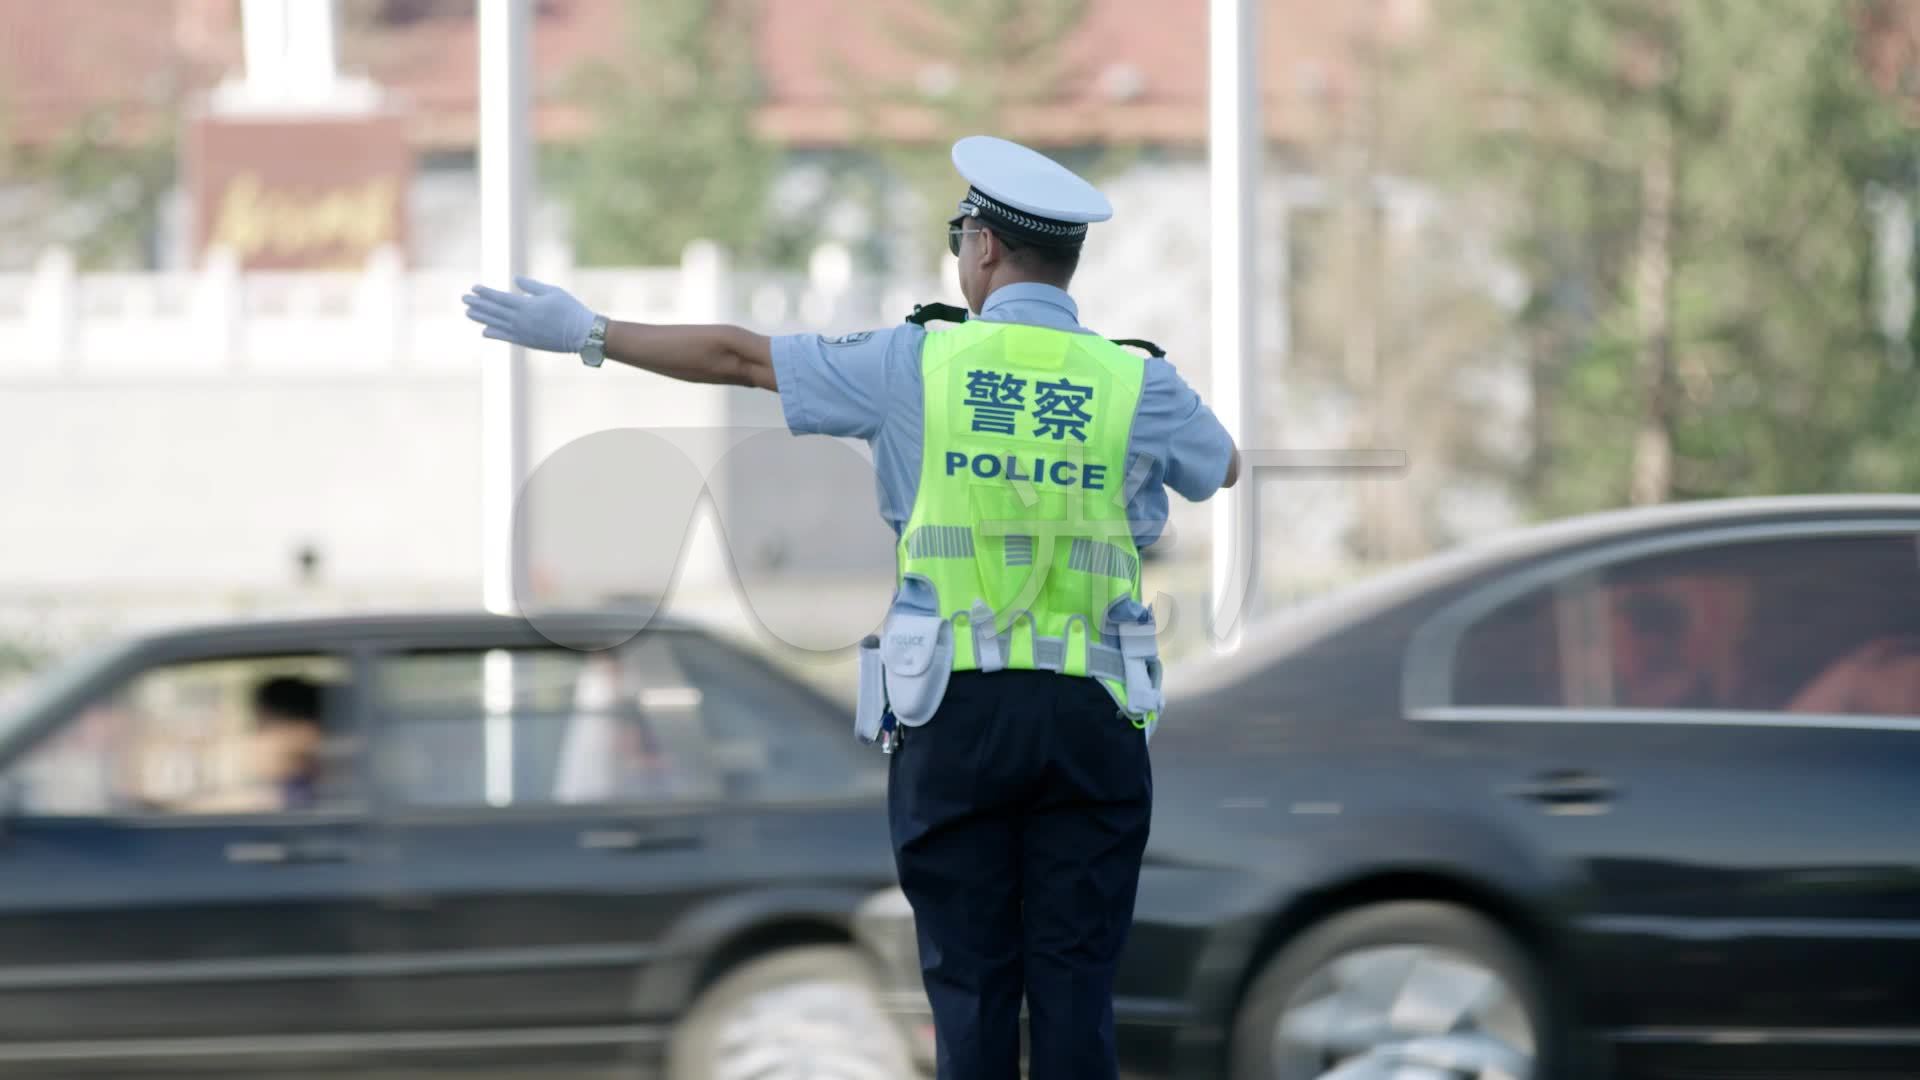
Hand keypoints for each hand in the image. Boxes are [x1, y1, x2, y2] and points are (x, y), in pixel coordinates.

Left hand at [462, 277, 598, 353]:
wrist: (581, 334)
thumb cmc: (570, 309)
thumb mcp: (553, 291)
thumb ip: (532, 286)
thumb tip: (515, 279)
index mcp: (526, 306)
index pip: (499, 298)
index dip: (485, 293)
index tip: (473, 288)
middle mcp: (520, 320)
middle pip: (493, 311)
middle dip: (478, 304)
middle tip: (463, 299)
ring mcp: (522, 333)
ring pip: (496, 324)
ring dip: (481, 318)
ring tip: (468, 313)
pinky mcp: (527, 342)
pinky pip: (505, 337)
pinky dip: (493, 333)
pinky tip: (484, 331)